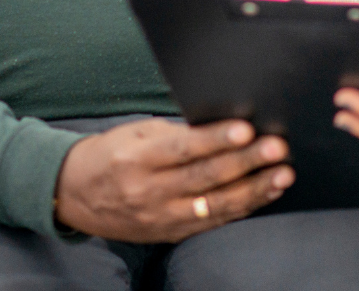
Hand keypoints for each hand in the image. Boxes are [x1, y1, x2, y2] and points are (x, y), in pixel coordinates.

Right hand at [53, 118, 292, 242]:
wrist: (75, 195)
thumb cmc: (111, 154)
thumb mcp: (135, 133)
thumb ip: (176, 132)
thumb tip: (222, 125)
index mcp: (136, 159)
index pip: (183, 148)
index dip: (216, 139)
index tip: (246, 129)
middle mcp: (148, 191)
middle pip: (205, 177)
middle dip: (246, 162)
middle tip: (277, 148)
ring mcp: (160, 217)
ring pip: (215, 205)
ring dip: (253, 189)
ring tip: (282, 174)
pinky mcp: (170, 234)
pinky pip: (212, 221)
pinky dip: (242, 208)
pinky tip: (264, 193)